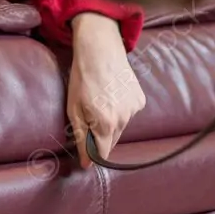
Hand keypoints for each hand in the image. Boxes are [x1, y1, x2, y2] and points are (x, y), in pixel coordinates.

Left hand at [67, 12, 146, 167]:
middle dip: (100, 136)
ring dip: (111, 122)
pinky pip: (129, 114)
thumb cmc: (82, 78)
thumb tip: (86, 163)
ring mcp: (134, 109)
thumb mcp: (74, 109)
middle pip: (112, 141)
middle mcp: (124, 119)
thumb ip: (81, 138)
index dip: (92, 154)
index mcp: (105, 123)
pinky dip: (121, 110)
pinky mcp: (140, 99)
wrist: (100, 50)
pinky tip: (112, 95)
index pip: (102, 153)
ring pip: (121, 127)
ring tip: (101, 101)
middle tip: (90, 116)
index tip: (85, 149)